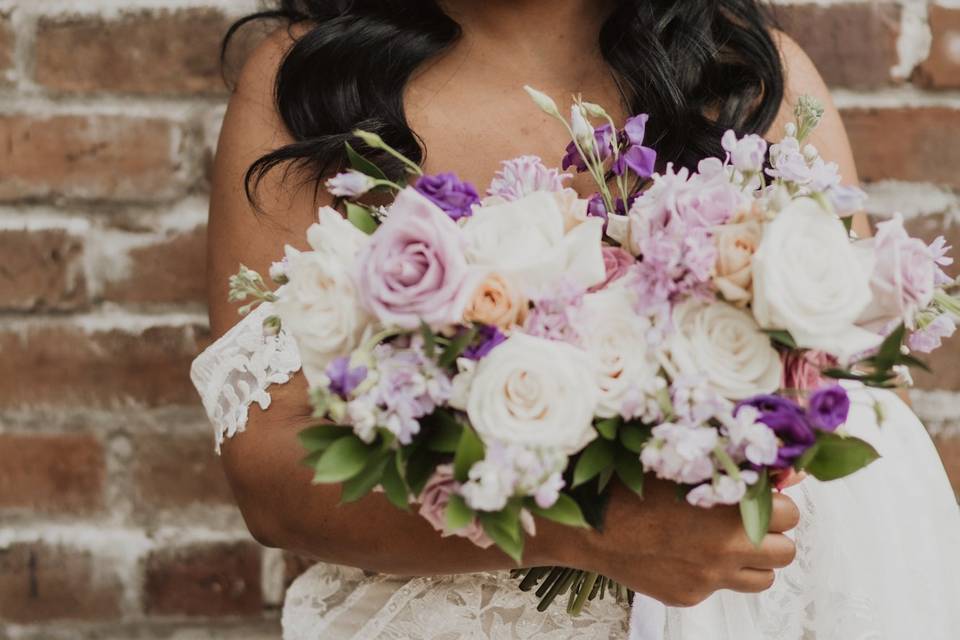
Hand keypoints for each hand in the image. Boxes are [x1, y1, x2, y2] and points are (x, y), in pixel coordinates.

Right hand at [566, 478, 799, 607]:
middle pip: (785, 552)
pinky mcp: (690, 596)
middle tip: (746, 520)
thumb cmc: (633, 486)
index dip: (774, 501)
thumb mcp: (686, 465)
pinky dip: (712, 572)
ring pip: (763, 579)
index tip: (756, 495)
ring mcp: (709, 579)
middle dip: (771, 534)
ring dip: (752, 559)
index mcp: (729, 511)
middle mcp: (726, 550)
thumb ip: (737, 467)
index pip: (790, 513)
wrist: (589, 528)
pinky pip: (720, 588)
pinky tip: (684, 551)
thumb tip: (789, 469)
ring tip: (723, 541)